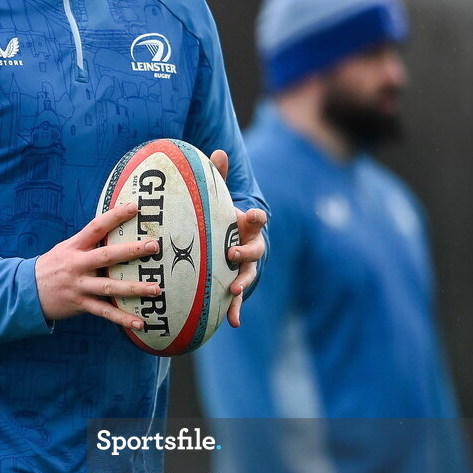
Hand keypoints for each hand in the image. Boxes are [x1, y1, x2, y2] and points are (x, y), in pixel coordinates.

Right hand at [35, 201, 161, 328]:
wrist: (25, 291)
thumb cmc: (52, 267)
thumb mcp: (65, 249)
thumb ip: (87, 242)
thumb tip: (112, 229)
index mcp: (75, 247)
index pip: (96, 227)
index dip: (115, 216)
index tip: (134, 207)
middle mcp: (77, 264)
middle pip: (107, 256)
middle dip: (132, 250)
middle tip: (154, 246)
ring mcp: (79, 285)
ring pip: (109, 287)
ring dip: (134, 288)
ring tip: (156, 289)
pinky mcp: (79, 304)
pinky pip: (104, 312)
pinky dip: (122, 318)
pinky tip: (139, 322)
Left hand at [210, 149, 266, 327]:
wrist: (232, 243)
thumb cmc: (224, 219)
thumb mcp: (221, 199)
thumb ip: (219, 179)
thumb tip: (217, 151)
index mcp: (246, 226)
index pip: (255, 220)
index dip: (255, 218)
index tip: (251, 215)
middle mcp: (250, 247)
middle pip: (254, 249)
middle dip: (246, 252)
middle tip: (233, 253)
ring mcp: (245, 268)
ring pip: (247, 276)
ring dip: (241, 283)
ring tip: (232, 290)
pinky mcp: (237, 284)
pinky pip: (238, 299)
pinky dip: (236, 310)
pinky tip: (233, 322)